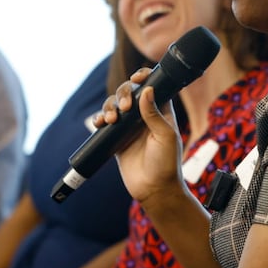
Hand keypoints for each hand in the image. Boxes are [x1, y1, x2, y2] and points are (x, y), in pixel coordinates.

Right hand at [101, 68, 184, 204]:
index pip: (151, 86)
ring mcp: (128, 126)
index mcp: (160, 111)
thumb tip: (146, 89)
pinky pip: (104, 123)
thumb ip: (154, 113)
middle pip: (128, 92)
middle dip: (123, 94)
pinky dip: (100, 119)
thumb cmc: (166, 163)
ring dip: (110, 107)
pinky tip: (101, 123)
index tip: (137, 77)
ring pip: (114, 105)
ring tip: (111, 120)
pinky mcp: (116, 138)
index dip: (143, 78)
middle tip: (125, 108)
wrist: (154, 189)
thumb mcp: (165, 136)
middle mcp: (144, 115)